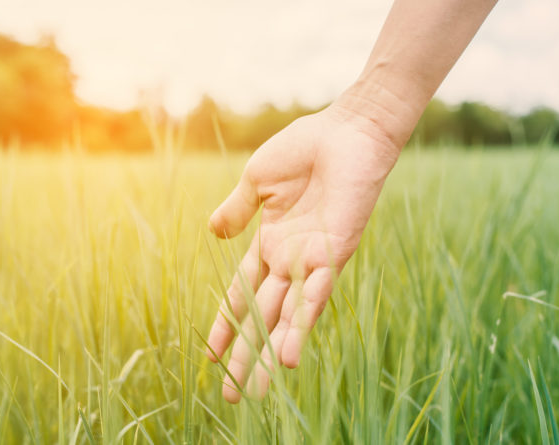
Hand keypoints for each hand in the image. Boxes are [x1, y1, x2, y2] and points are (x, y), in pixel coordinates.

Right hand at [206, 104, 399, 402]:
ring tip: (258, 390)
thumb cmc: (304, 149)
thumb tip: (212, 232)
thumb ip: (236, 210)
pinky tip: (290, 357)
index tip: (211, 356)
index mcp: (269, 243)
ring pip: (285, 317)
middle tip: (232, 395)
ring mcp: (311, 261)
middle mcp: (289, 259)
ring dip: (270, 354)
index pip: (240, 293)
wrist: (346, 132)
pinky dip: (302, 326)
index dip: (225, 325)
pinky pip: (314, 296)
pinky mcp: (334, 255)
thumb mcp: (257, 180)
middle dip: (245, 355)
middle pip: (260, 316)